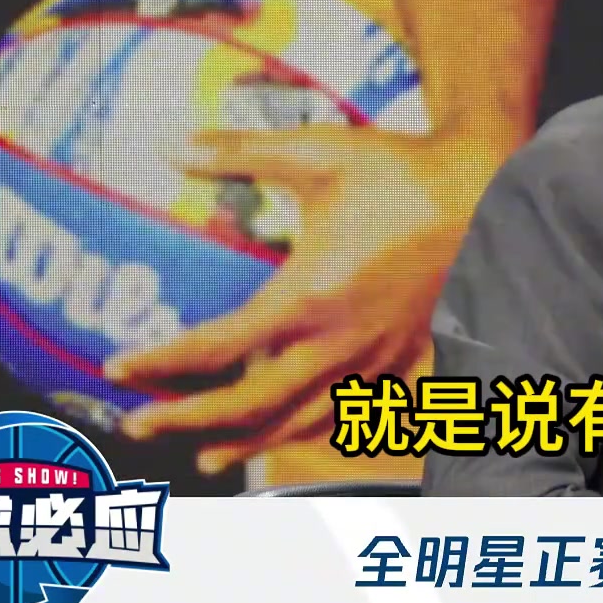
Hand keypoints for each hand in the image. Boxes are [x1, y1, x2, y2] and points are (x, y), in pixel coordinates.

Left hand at [103, 126, 499, 474]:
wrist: (483, 188)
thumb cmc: (399, 169)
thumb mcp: (315, 152)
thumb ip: (237, 152)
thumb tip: (169, 146)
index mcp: (309, 296)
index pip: (218, 347)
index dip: (162, 362)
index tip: (118, 367)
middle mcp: (339, 341)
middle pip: (250, 403)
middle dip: (187, 420)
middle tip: (135, 425)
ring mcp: (375, 356)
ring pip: (303, 422)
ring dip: (248, 442)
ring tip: (206, 456)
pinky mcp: (405, 356)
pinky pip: (355, 411)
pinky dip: (316, 431)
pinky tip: (295, 432)